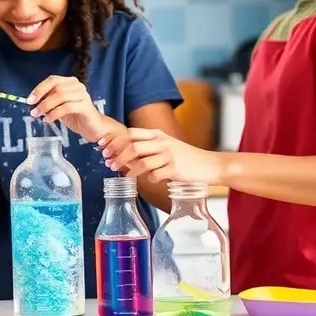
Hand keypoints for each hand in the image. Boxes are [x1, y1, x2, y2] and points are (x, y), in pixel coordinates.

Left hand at [28, 76, 105, 141]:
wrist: (94, 128)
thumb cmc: (76, 116)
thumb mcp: (59, 106)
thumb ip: (49, 101)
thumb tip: (33, 101)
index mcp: (70, 83)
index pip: (52, 80)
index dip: (39, 89)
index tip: (30, 100)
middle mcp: (77, 86)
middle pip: (56, 87)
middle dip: (41, 99)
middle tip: (33, 110)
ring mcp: (83, 95)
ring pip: (61, 96)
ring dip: (46, 106)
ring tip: (38, 115)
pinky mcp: (86, 106)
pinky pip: (67, 107)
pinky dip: (54, 114)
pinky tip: (48, 120)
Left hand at [99, 128, 223, 184]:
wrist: (210, 165)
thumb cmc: (185, 157)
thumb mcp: (167, 145)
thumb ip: (149, 146)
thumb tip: (124, 155)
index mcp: (159, 134)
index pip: (131, 133)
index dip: (116, 141)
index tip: (105, 149)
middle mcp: (163, 142)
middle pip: (133, 146)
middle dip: (118, 156)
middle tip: (110, 164)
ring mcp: (169, 156)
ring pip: (142, 162)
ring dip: (129, 171)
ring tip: (124, 176)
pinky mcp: (175, 170)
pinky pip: (155, 175)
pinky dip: (149, 179)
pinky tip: (149, 181)